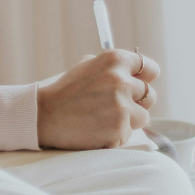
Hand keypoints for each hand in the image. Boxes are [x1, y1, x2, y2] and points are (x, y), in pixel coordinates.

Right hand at [36, 49, 158, 149]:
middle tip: (116, 106)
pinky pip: (128, 134)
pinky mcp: (119, 129)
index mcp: (114, 60)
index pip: (150, 68)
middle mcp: (121, 81)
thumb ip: (112, 68)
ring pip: (143, 117)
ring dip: (129, 120)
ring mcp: (122, 106)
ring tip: (104, 118)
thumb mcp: (86, 66)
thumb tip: (136, 73)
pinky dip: (115, 134)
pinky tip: (97, 129)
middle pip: (150, 95)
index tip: (140, 84)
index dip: (145, 78)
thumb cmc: (65, 91)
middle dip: (137, 102)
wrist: (44, 116)